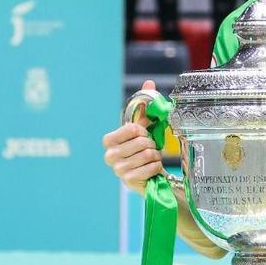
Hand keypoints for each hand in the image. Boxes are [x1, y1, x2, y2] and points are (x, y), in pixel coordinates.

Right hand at [103, 80, 164, 194]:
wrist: (146, 175)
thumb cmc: (142, 150)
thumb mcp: (143, 128)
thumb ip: (144, 106)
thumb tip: (149, 83)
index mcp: (109, 140)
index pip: (132, 128)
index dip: (143, 131)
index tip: (143, 135)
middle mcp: (109, 155)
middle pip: (142, 142)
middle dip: (152, 145)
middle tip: (150, 149)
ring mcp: (117, 169)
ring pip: (148, 154)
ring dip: (156, 156)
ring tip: (151, 159)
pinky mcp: (128, 181)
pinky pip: (151, 167)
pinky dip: (156, 167)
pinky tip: (151, 169)